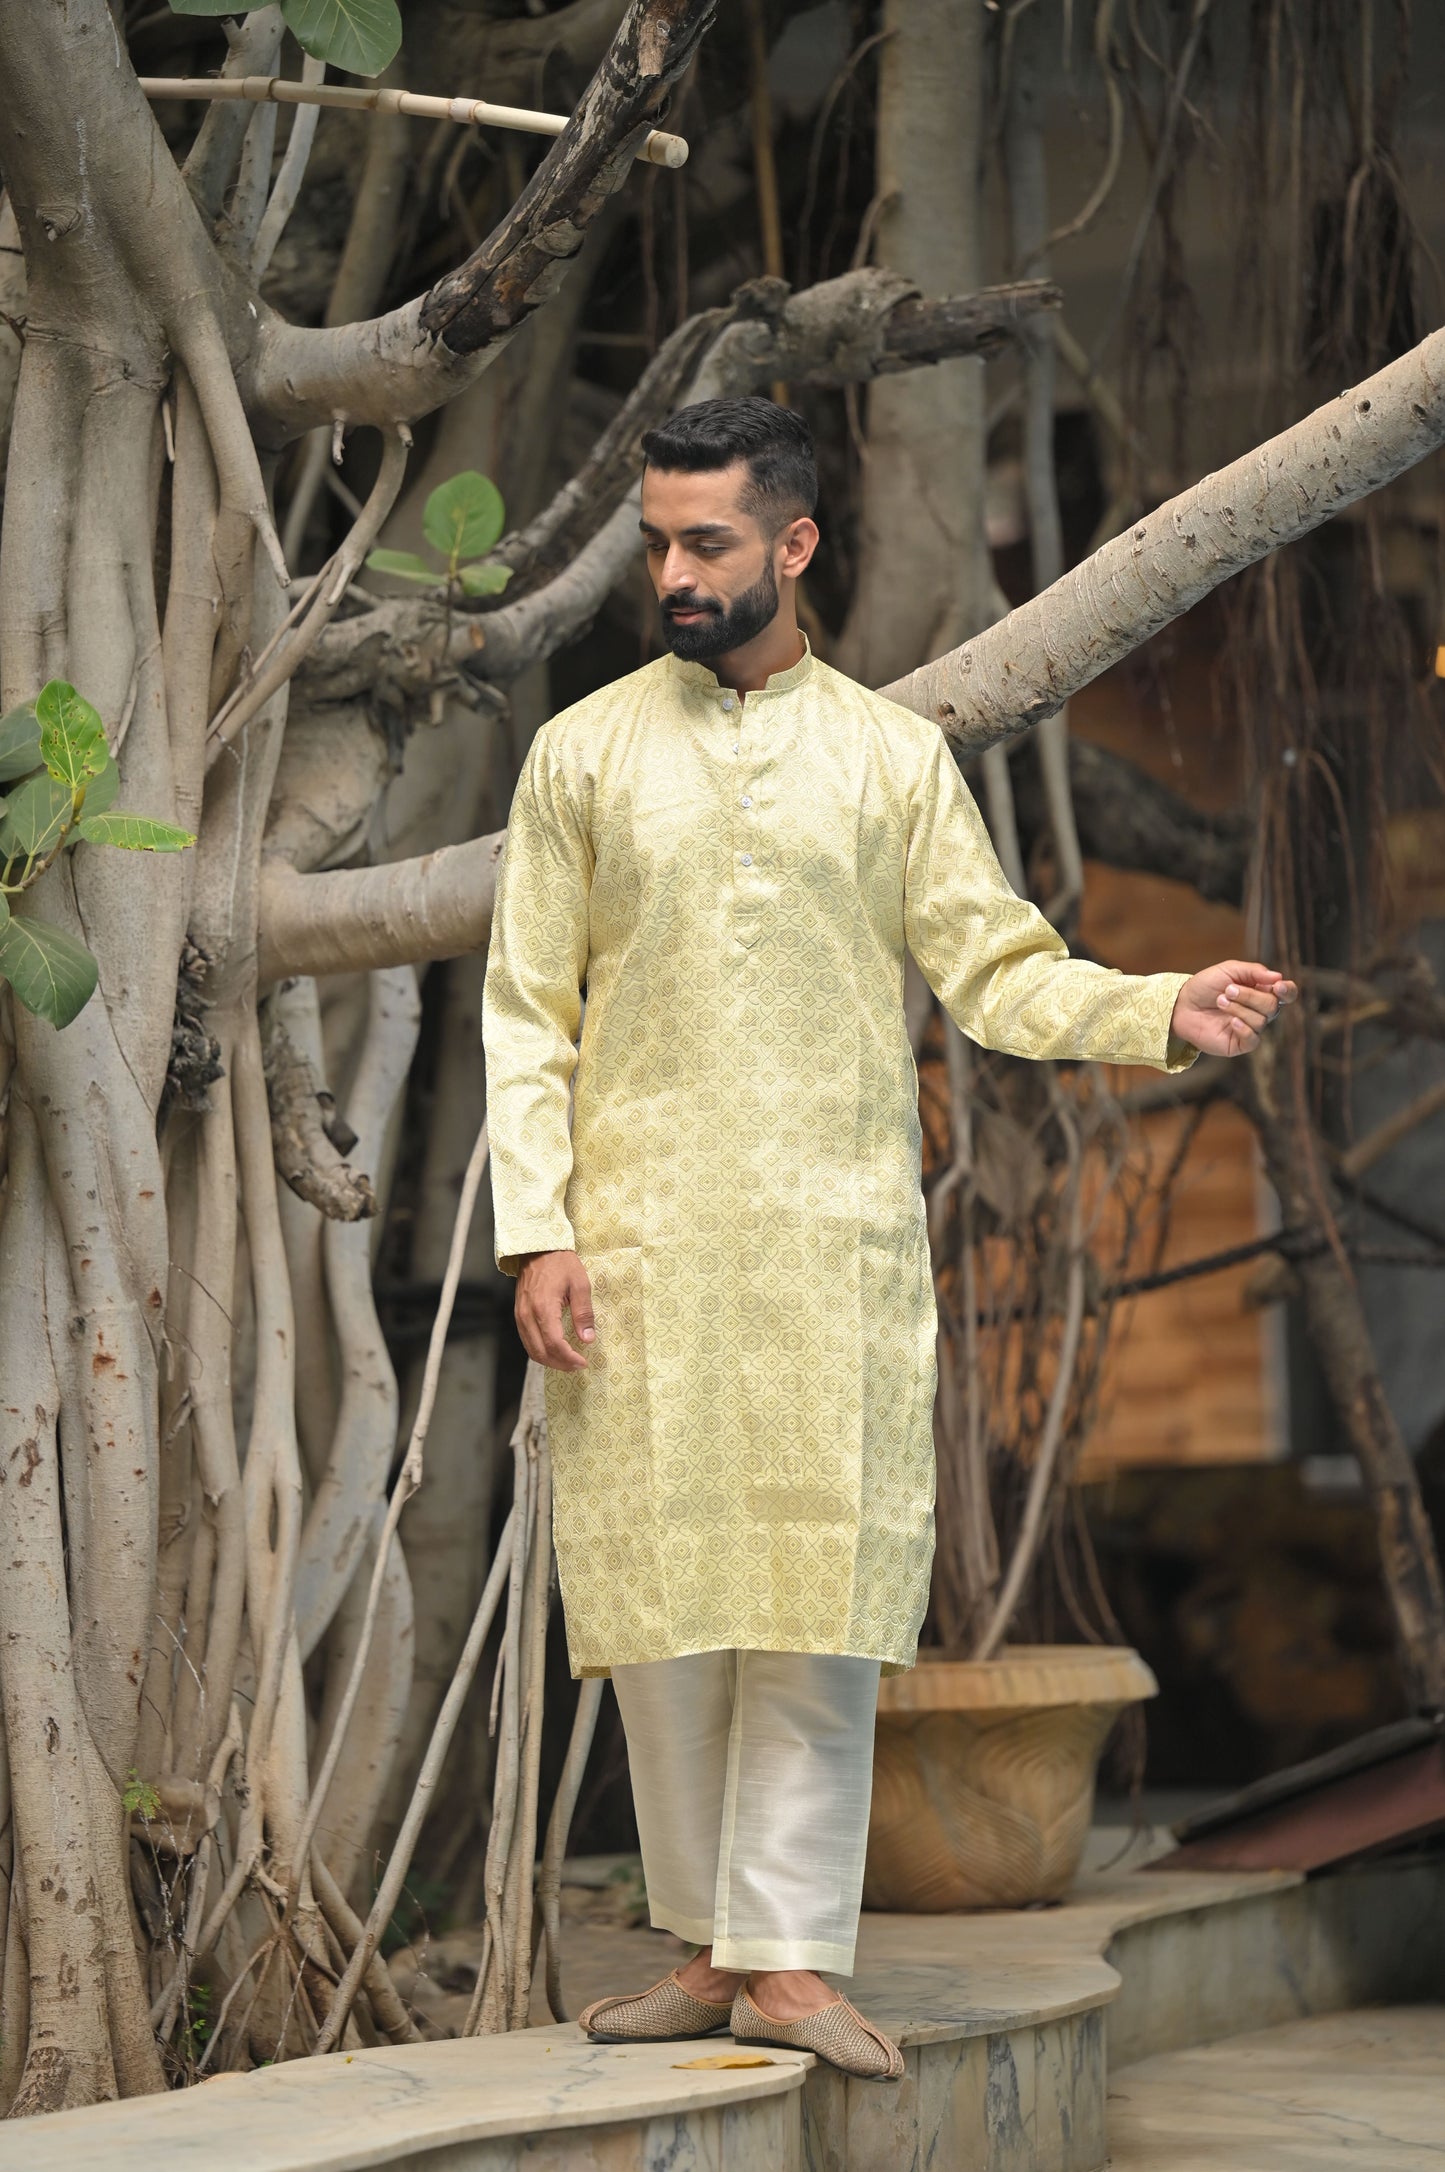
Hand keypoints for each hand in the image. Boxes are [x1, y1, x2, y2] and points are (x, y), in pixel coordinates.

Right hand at [515, 1249, 594, 1371]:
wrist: (539, 1249)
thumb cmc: (561, 1263)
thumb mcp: (580, 1285)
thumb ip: (584, 1314)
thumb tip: (588, 1339)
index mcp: (544, 1308)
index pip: (554, 1344)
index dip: (569, 1358)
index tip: (583, 1362)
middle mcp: (528, 1315)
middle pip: (541, 1352)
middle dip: (560, 1364)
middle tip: (577, 1365)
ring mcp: (520, 1316)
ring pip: (531, 1350)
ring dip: (549, 1361)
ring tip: (567, 1361)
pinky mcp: (519, 1314)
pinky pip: (527, 1340)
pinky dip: (540, 1351)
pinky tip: (554, 1350)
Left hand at [1170, 960, 1297, 1056]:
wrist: (1182, 1004)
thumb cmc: (1205, 986)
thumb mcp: (1228, 970)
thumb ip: (1254, 971)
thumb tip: (1278, 977)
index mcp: (1261, 992)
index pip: (1286, 994)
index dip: (1287, 991)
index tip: (1277, 986)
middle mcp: (1260, 1011)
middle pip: (1272, 1006)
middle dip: (1249, 996)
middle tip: (1227, 990)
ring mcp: (1250, 1028)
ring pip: (1261, 1021)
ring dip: (1239, 1008)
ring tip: (1220, 1001)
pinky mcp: (1239, 1044)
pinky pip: (1253, 1039)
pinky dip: (1244, 1028)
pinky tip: (1230, 1021)